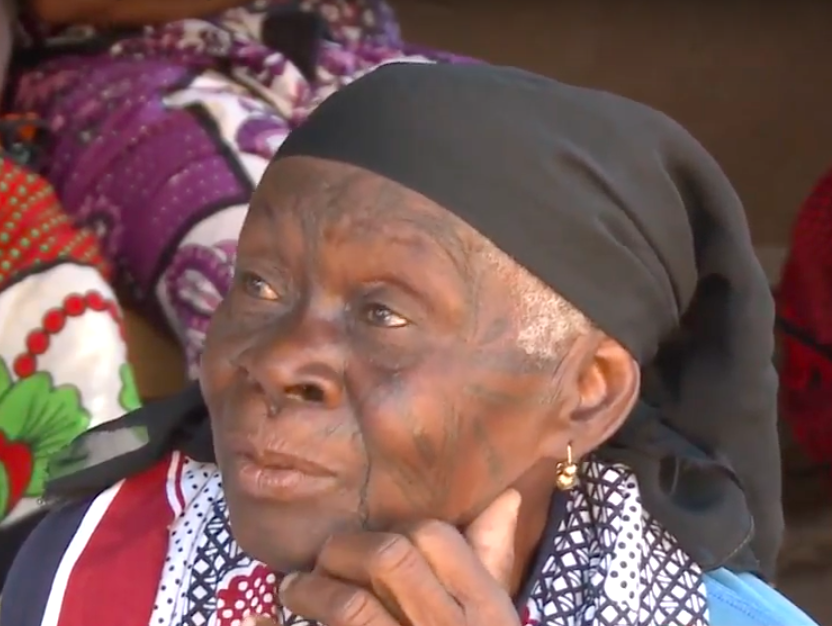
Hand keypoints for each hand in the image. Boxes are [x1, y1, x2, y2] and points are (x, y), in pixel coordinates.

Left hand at [274, 489, 522, 625]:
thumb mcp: (495, 624)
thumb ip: (493, 562)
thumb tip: (506, 499)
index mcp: (486, 611)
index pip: (436, 536)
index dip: (398, 529)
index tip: (377, 544)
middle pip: (388, 557)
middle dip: (345, 549)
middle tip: (324, 560)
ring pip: (351, 606)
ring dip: (311, 589)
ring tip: (292, 590)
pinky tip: (254, 620)